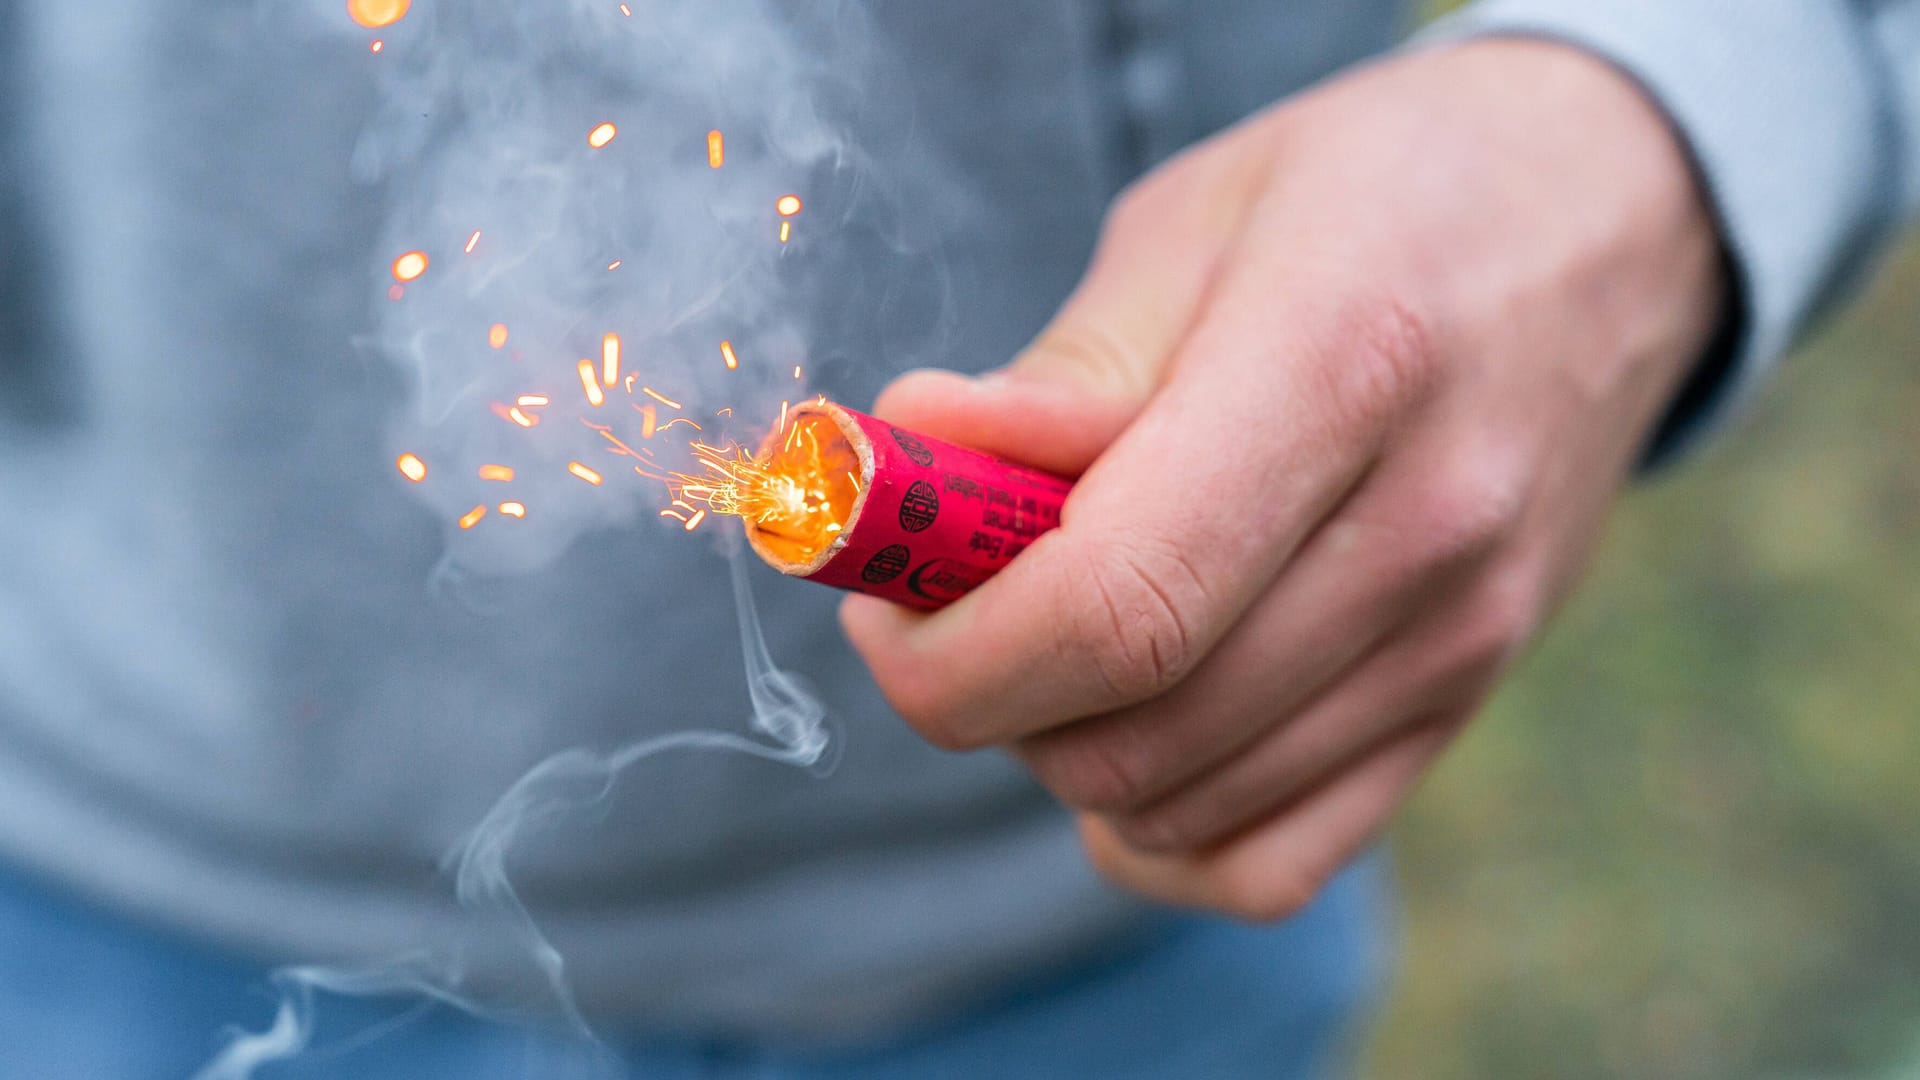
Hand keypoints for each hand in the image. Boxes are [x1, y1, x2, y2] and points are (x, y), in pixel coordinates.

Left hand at [841, 40, 1724, 918]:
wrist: (1610, 220)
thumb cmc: (1377, 193)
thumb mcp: (1198, 219)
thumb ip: (1059, 376)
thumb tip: (908, 462)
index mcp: (1342, 367)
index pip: (1116, 605)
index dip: (956, 650)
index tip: (884, 607)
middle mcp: (1425, 531)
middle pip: (1135, 729)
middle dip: (982, 694)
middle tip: (943, 598)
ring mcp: (1463, 639)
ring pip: (1178, 807)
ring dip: (1060, 746)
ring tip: (1055, 621)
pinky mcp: (1466, 701)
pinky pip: (1273, 863)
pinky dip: (1159, 832)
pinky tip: (1130, 732)